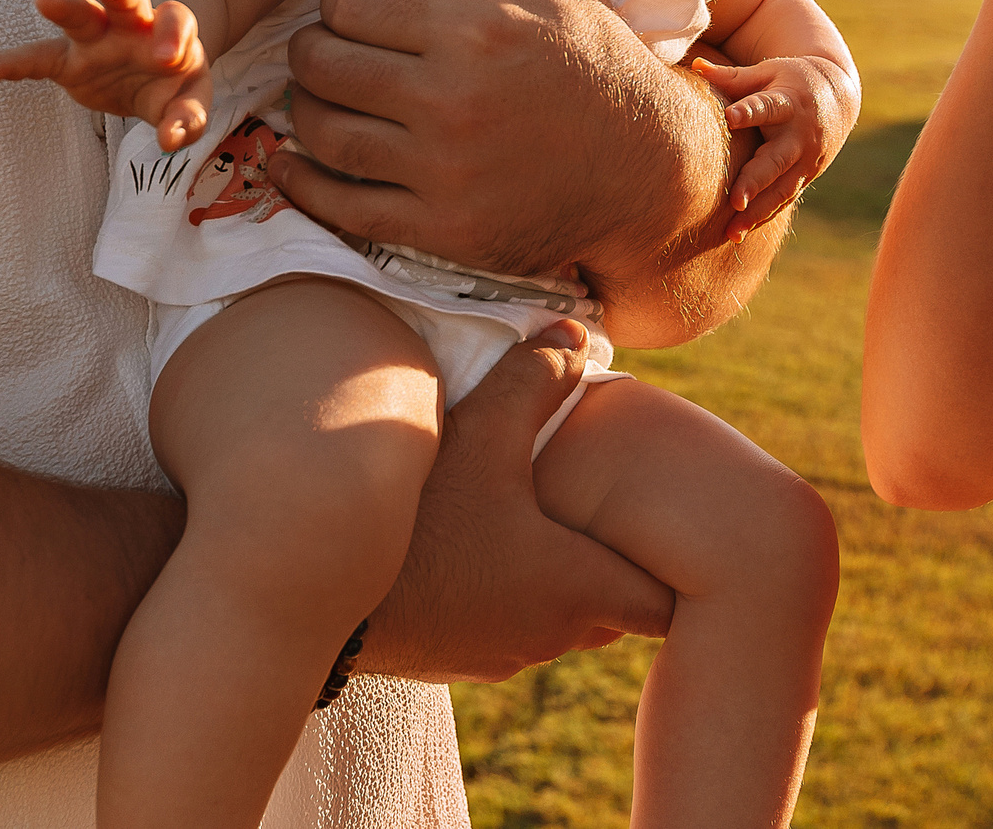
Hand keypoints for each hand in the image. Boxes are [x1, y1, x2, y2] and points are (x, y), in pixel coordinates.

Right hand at [0, 0, 214, 151]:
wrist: (152, 66)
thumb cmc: (175, 79)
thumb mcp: (191, 96)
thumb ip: (189, 117)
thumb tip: (170, 140)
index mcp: (168, 28)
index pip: (175, 20)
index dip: (172, 34)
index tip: (168, 57)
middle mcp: (130, 24)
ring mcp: (95, 38)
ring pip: (80, 14)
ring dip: (64, 6)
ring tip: (43, 1)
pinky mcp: (66, 60)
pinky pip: (37, 59)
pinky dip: (12, 64)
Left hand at [268, 0, 727, 291]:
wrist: (652, 168)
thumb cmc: (597, 61)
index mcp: (474, 30)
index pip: (350, 6)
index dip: (337, 3)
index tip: (346, 11)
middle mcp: (452, 101)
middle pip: (325, 67)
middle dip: (307, 53)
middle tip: (315, 51)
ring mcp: (444, 171)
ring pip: (326, 133)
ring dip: (302, 111)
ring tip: (311, 97)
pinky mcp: (442, 228)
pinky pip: (343, 206)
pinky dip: (302, 183)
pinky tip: (288, 163)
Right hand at [360, 322, 673, 681]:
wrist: (320, 593)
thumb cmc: (418, 520)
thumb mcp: (483, 434)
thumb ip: (537, 381)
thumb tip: (578, 333)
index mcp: (575, 590)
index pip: (663, 606)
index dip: (671, 568)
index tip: (663, 527)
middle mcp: (546, 635)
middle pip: (611, 610)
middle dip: (612, 561)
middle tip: (601, 505)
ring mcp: (496, 655)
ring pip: (555, 619)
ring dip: (554, 576)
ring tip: (535, 515)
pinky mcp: (450, 658)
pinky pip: (502, 626)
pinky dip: (505, 591)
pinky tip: (473, 543)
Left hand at [693, 56, 852, 238]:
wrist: (838, 96)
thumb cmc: (789, 81)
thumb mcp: (766, 73)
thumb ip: (732, 77)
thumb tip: (696, 64)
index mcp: (787, 102)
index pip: (766, 107)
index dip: (749, 111)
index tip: (730, 117)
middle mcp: (798, 135)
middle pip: (776, 160)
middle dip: (756, 181)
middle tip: (735, 199)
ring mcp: (805, 160)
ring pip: (781, 189)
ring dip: (758, 211)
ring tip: (732, 230)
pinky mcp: (805, 177)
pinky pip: (784, 200)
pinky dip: (763, 217)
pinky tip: (739, 233)